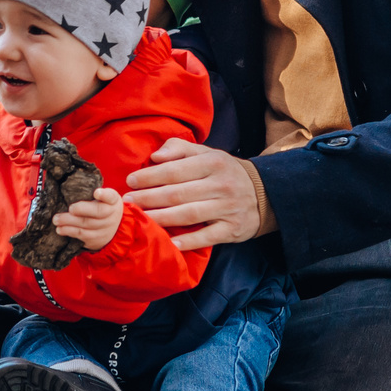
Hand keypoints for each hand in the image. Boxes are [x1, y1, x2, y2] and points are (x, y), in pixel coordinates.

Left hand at [54, 187, 123, 252]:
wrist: (113, 228)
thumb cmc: (102, 207)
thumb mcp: (103, 199)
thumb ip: (91, 194)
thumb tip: (70, 189)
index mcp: (113, 201)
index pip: (110, 196)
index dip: (104, 195)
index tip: (96, 192)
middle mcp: (111, 215)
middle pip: (97, 212)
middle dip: (81, 210)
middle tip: (69, 208)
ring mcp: (105, 229)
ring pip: (86, 225)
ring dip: (69, 222)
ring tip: (56, 220)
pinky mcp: (96, 239)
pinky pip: (82, 235)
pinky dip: (69, 232)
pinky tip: (60, 229)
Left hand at [126, 139, 271, 248]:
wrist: (263, 193)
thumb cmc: (224, 172)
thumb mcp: (206, 153)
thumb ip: (179, 149)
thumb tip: (155, 156)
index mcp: (213, 162)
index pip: (175, 170)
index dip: (150, 176)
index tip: (130, 181)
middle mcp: (221, 185)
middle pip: (178, 193)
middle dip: (149, 198)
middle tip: (127, 202)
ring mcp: (227, 208)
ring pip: (189, 215)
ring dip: (162, 218)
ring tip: (140, 219)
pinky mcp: (232, 229)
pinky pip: (207, 237)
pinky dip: (189, 241)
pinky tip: (170, 242)